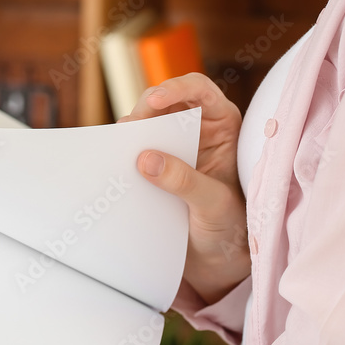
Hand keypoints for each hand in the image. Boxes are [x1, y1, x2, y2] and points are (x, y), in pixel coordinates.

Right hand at [118, 73, 250, 304]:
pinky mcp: (153, 163)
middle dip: (144, 112)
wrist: (216, 256)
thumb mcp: (213, 205)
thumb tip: (146, 159)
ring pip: (144, 123)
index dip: (176, 88)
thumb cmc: (228, 227)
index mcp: (223, 126)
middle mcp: (197, 129)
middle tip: (130, 130)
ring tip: (121, 149)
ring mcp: (173, 145)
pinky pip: (133, 148)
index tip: (154, 101)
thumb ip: (185, 181)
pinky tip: (116, 163)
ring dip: (130, 132)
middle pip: (164, 102)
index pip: (200, 91)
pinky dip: (122, 152)